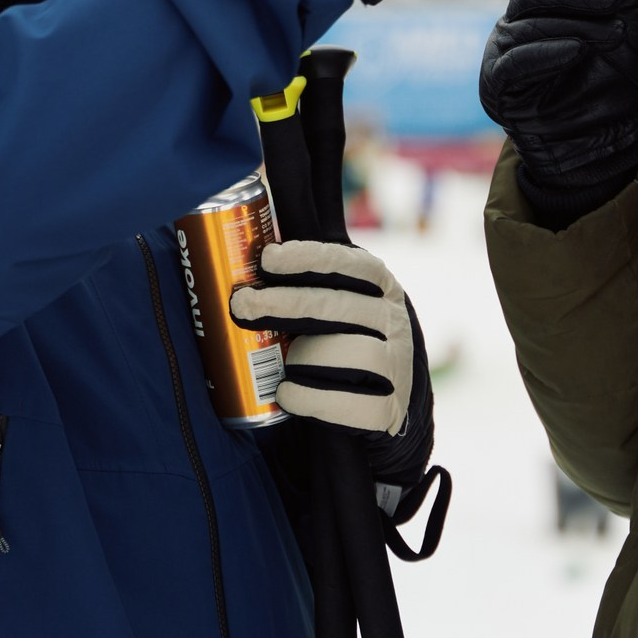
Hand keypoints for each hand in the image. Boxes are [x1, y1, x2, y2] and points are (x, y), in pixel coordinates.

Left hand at [231, 241, 433, 485]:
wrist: (376, 402)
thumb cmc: (338, 341)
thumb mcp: (336, 302)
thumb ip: (309, 276)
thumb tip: (253, 230)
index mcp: (381, 287)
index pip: (351, 264)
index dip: (309, 258)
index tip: (267, 259)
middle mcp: (393, 321)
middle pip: (339, 307)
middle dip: (285, 303)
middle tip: (242, 305)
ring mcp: (396, 366)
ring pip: (350, 353)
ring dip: (304, 356)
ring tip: (279, 363)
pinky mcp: (388, 408)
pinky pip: (350, 403)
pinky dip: (312, 398)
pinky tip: (285, 394)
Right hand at [482, 0, 637, 222]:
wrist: (602, 135)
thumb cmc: (612, 75)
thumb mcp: (627, 24)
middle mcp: (516, 18)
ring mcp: (502, 49)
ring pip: (526, 22)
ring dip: (574, 24)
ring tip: (612, 33)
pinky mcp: (497, 84)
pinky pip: (514, 61)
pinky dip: (547, 53)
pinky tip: (578, 52)